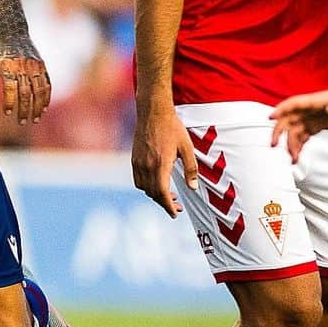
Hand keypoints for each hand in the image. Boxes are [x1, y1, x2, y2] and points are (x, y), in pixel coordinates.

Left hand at [0, 37, 50, 123]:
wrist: (13, 32)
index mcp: (8, 66)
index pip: (10, 88)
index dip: (10, 102)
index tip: (8, 113)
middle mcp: (22, 66)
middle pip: (26, 92)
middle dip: (25, 109)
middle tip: (22, 122)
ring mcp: (34, 66)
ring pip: (39, 90)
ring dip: (38, 107)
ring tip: (35, 119)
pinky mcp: (42, 66)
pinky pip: (46, 84)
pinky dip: (46, 97)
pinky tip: (44, 108)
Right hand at [131, 103, 195, 217]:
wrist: (153, 112)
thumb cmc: (173, 128)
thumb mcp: (187, 148)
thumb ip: (190, 169)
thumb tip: (193, 188)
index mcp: (161, 164)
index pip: (162, 193)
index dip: (168, 206)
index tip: (174, 213)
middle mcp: (147, 165)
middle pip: (153, 193)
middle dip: (164, 203)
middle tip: (177, 207)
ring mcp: (138, 162)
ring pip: (144, 188)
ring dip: (155, 195)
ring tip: (168, 196)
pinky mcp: (134, 158)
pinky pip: (138, 180)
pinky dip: (146, 187)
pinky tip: (156, 183)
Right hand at [269, 85, 327, 162]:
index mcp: (313, 102)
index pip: (292, 104)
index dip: (280, 110)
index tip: (271, 118)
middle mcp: (309, 110)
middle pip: (287, 120)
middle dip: (278, 132)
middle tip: (274, 145)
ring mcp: (311, 118)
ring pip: (294, 131)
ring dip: (291, 144)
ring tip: (293, 159)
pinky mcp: (316, 124)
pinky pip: (303, 135)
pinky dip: (299, 144)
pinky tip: (298, 154)